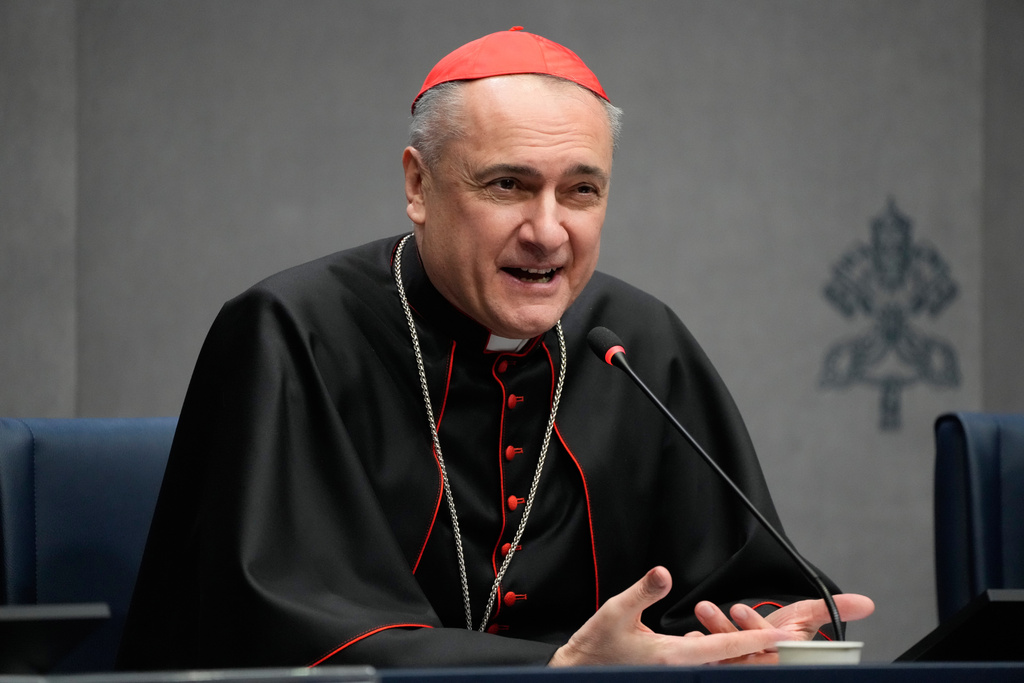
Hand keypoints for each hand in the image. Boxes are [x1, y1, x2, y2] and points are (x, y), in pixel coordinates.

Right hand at [549, 567, 789, 666]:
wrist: (581, 670)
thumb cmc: (596, 644)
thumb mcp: (617, 611)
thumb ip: (644, 591)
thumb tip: (663, 573)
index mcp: (674, 655)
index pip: (727, 646)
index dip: (757, 639)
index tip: (784, 634)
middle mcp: (682, 668)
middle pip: (735, 659)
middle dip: (766, 647)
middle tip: (798, 635)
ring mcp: (679, 672)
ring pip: (725, 663)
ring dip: (751, 651)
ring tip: (779, 638)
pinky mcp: (675, 670)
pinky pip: (710, 663)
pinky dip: (730, 653)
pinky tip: (738, 644)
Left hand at [692, 592, 875, 661]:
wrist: (758, 640)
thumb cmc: (783, 634)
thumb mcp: (806, 617)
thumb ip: (832, 608)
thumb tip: (867, 603)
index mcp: (781, 655)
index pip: (767, 646)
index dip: (755, 629)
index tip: (741, 609)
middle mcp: (760, 664)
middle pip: (742, 650)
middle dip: (726, 629)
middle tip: (711, 609)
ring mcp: (739, 667)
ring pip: (723, 653)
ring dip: (711, 631)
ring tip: (703, 610)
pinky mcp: (720, 667)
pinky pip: (706, 662)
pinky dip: (697, 646)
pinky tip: (691, 632)